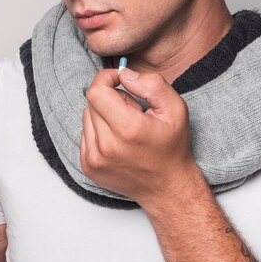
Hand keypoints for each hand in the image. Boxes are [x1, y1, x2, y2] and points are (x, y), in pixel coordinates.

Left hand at [81, 67, 201, 208]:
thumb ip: (151, 84)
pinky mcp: (87, 166)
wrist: (167, 188)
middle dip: (110, 99)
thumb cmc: (172, 147)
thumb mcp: (175, 109)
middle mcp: (106, 146)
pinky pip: (84, 133)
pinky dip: (98, 130)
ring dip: (103, 115)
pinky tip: (117, 140)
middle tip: (132, 111)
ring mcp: (94, 159)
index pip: (96, 91)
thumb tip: (123, 73)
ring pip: (86, 117)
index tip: (121, 81)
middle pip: (92, 103)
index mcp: (127, 129)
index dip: (107, 79)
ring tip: (125, 128)